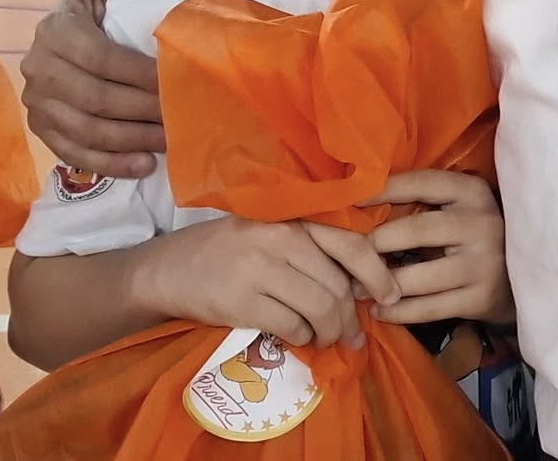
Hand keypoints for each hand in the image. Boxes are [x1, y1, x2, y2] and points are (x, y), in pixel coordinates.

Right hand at [20, 0, 163, 178]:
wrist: (70, 36)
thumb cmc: (97, 8)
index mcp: (54, 30)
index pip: (100, 58)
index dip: (140, 74)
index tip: (175, 81)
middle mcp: (38, 68)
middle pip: (96, 99)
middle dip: (142, 111)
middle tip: (180, 116)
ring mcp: (36, 103)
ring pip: (87, 131)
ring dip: (132, 140)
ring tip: (169, 142)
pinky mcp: (41, 130)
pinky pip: (74, 153)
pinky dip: (111, 163)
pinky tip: (144, 165)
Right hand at [130, 214, 403, 348]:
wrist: (166, 270)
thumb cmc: (225, 251)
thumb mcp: (269, 234)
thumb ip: (311, 250)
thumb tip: (362, 285)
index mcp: (291, 218)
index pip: (350, 244)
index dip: (378, 274)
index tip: (391, 297)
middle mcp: (278, 239)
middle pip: (337, 286)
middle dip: (351, 318)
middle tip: (353, 335)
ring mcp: (259, 270)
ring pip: (319, 309)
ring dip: (329, 333)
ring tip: (326, 339)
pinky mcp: (242, 302)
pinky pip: (292, 327)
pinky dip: (302, 338)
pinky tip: (297, 337)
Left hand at [363, 170, 517, 326]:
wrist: (520, 278)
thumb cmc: (471, 236)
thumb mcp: (457, 209)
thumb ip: (421, 203)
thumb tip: (357, 203)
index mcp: (472, 192)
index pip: (421, 183)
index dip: (381, 190)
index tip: (348, 199)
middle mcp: (482, 224)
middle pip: (415, 230)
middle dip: (374, 244)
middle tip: (346, 254)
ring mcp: (484, 264)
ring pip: (418, 277)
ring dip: (380, 284)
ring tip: (355, 288)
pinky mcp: (481, 298)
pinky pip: (428, 308)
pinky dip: (397, 312)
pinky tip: (379, 311)